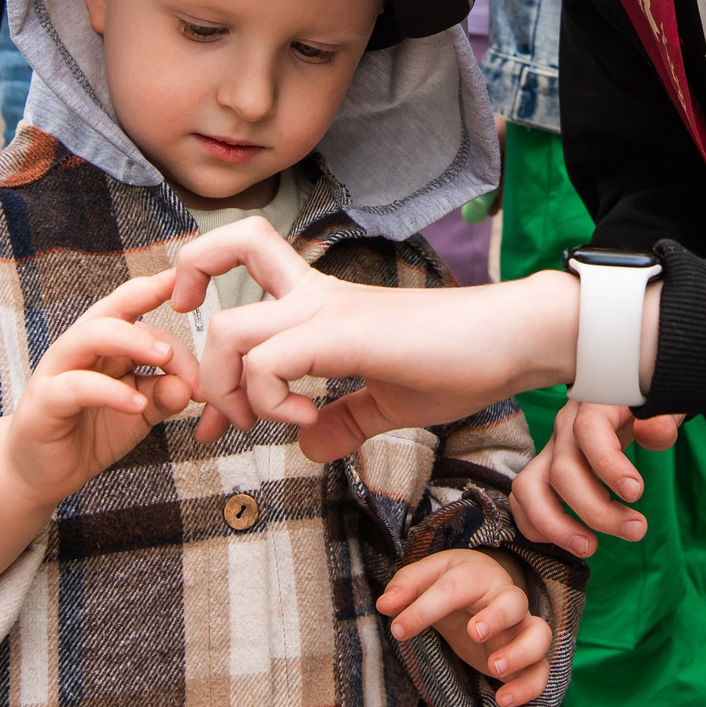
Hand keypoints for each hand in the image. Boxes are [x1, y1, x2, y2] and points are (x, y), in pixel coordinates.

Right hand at [0, 270, 200, 508]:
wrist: (41, 473)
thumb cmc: (92, 433)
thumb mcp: (139, 412)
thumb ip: (164, 395)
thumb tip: (193, 386)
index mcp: (104, 343)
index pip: (133, 307)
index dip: (159, 291)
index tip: (191, 279)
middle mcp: (80, 348)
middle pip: (110, 309)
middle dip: (145, 302)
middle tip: (185, 321)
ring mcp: (58, 371)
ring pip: (90, 336)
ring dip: (131, 341)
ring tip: (165, 358)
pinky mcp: (45, 401)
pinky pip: (76, 386)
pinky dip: (110, 392)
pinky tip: (137, 406)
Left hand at [176, 219, 576, 459]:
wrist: (513, 340)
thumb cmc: (462, 363)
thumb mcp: (390, 403)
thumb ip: (345, 421)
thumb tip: (308, 448)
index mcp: (318, 303)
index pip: (239, 258)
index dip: (204, 304)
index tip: (210, 402)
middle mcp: (312, 295)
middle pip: (214, 259)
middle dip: (192, 344)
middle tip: (215, 411)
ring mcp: (324, 310)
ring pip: (226, 326)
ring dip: (225, 387)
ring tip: (263, 421)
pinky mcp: (341, 333)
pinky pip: (268, 363)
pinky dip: (272, 402)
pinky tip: (311, 420)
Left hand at [378, 548, 553, 706]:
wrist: (485, 589)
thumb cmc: (453, 584)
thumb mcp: (428, 577)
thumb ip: (406, 587)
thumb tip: (384, 604)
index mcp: (475, 576)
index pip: (453, 588)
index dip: (424, 609)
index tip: (397, 629)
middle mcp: (504, 599)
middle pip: (514, 601)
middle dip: (497, 617)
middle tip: (474, 632)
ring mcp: (520, 628)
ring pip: (540, 634)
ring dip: (521, 651)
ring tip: (494, 669)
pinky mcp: (528, 657)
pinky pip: (541, 670)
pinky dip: (529, 686)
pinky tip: (504, 699)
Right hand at [509, 402, 685, 555]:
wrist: (626, 400)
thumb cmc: (645, 406)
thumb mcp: (661, 405)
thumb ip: (664, 419)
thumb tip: (656, 431)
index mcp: (594, 404)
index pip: (588, 431)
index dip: (608, 465)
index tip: (635, 493)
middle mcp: (565, 426)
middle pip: (561, 470)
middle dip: (596, 511)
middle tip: (636, 530)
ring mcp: (550, 450)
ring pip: (528, 487)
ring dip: (555, 525)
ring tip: (590, 548)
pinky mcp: (544, 471)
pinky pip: (523, 500)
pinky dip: (538, 527)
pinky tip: (574, 541)